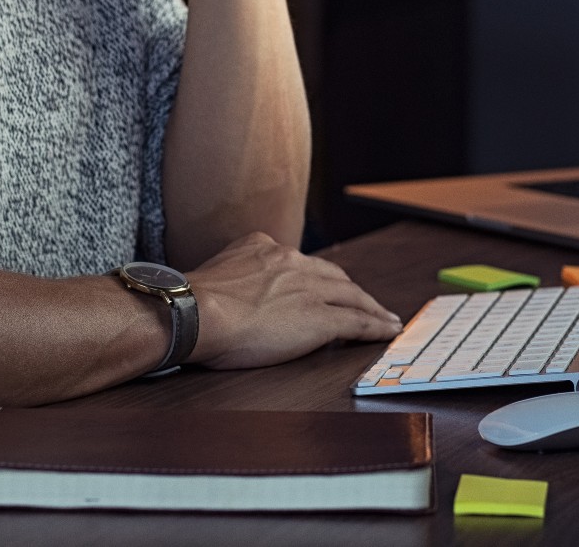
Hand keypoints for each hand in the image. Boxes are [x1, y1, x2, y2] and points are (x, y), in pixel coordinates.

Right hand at [185, 231, 401, 368]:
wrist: (196, 312)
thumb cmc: (191, 305)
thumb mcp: (213, 275)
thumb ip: (230, 278)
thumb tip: (227, 298)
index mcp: (262, 248)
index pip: (300, 263)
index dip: (317, 278)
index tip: (324, 286)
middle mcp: (290, 261)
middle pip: (332, 275)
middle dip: (350, 290)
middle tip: (365, 303)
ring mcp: (308, 288)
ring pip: (352, 295)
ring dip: (371, 307)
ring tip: (385, 318)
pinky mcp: (320, 317)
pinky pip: (357, 321)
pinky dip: (376, 326)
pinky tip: (386, 331)